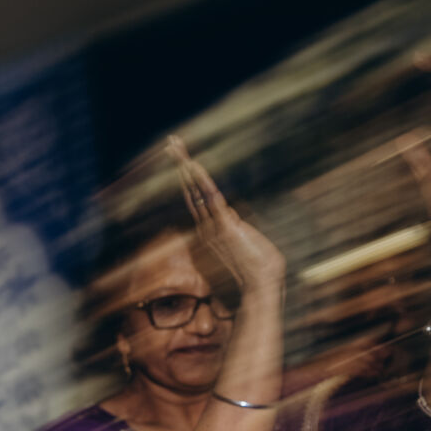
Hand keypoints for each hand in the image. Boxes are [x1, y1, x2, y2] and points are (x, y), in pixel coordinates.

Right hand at [170, 135, 284, 289]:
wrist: (260, 287)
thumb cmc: (258, 270)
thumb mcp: (246, 243)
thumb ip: (236, 229)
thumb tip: (233, 218)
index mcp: (209, 230)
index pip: (195, 198)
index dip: (187, 178)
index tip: (183, 159)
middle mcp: (205, 226)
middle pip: (189, 189)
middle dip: (179, 165)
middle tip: (171, 144)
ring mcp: (212, 226)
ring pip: (195, 190)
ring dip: (184, 167)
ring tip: (175, 147)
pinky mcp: (223, 226)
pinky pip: (209, 198)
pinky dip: (200, 180)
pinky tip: (192, 165)